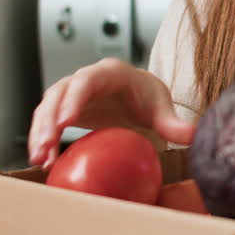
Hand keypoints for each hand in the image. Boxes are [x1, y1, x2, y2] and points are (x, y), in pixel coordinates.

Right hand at [28, 57, 194, 169]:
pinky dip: (42, 140)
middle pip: (59, 93)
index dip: (74, 98)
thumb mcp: (162, 110)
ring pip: (47, 108)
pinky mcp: (63, 110)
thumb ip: (174, 123)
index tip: (66, 121)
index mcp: (110, 73)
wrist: (139, 100)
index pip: (87, 81)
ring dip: (40, 132)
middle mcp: (85, 79)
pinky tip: (43, 161)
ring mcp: (70, 94)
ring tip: (40, 158)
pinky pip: (47, 122)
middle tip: (46, 146)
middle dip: (49, 119)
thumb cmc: (149, 99)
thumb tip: (194, 136)